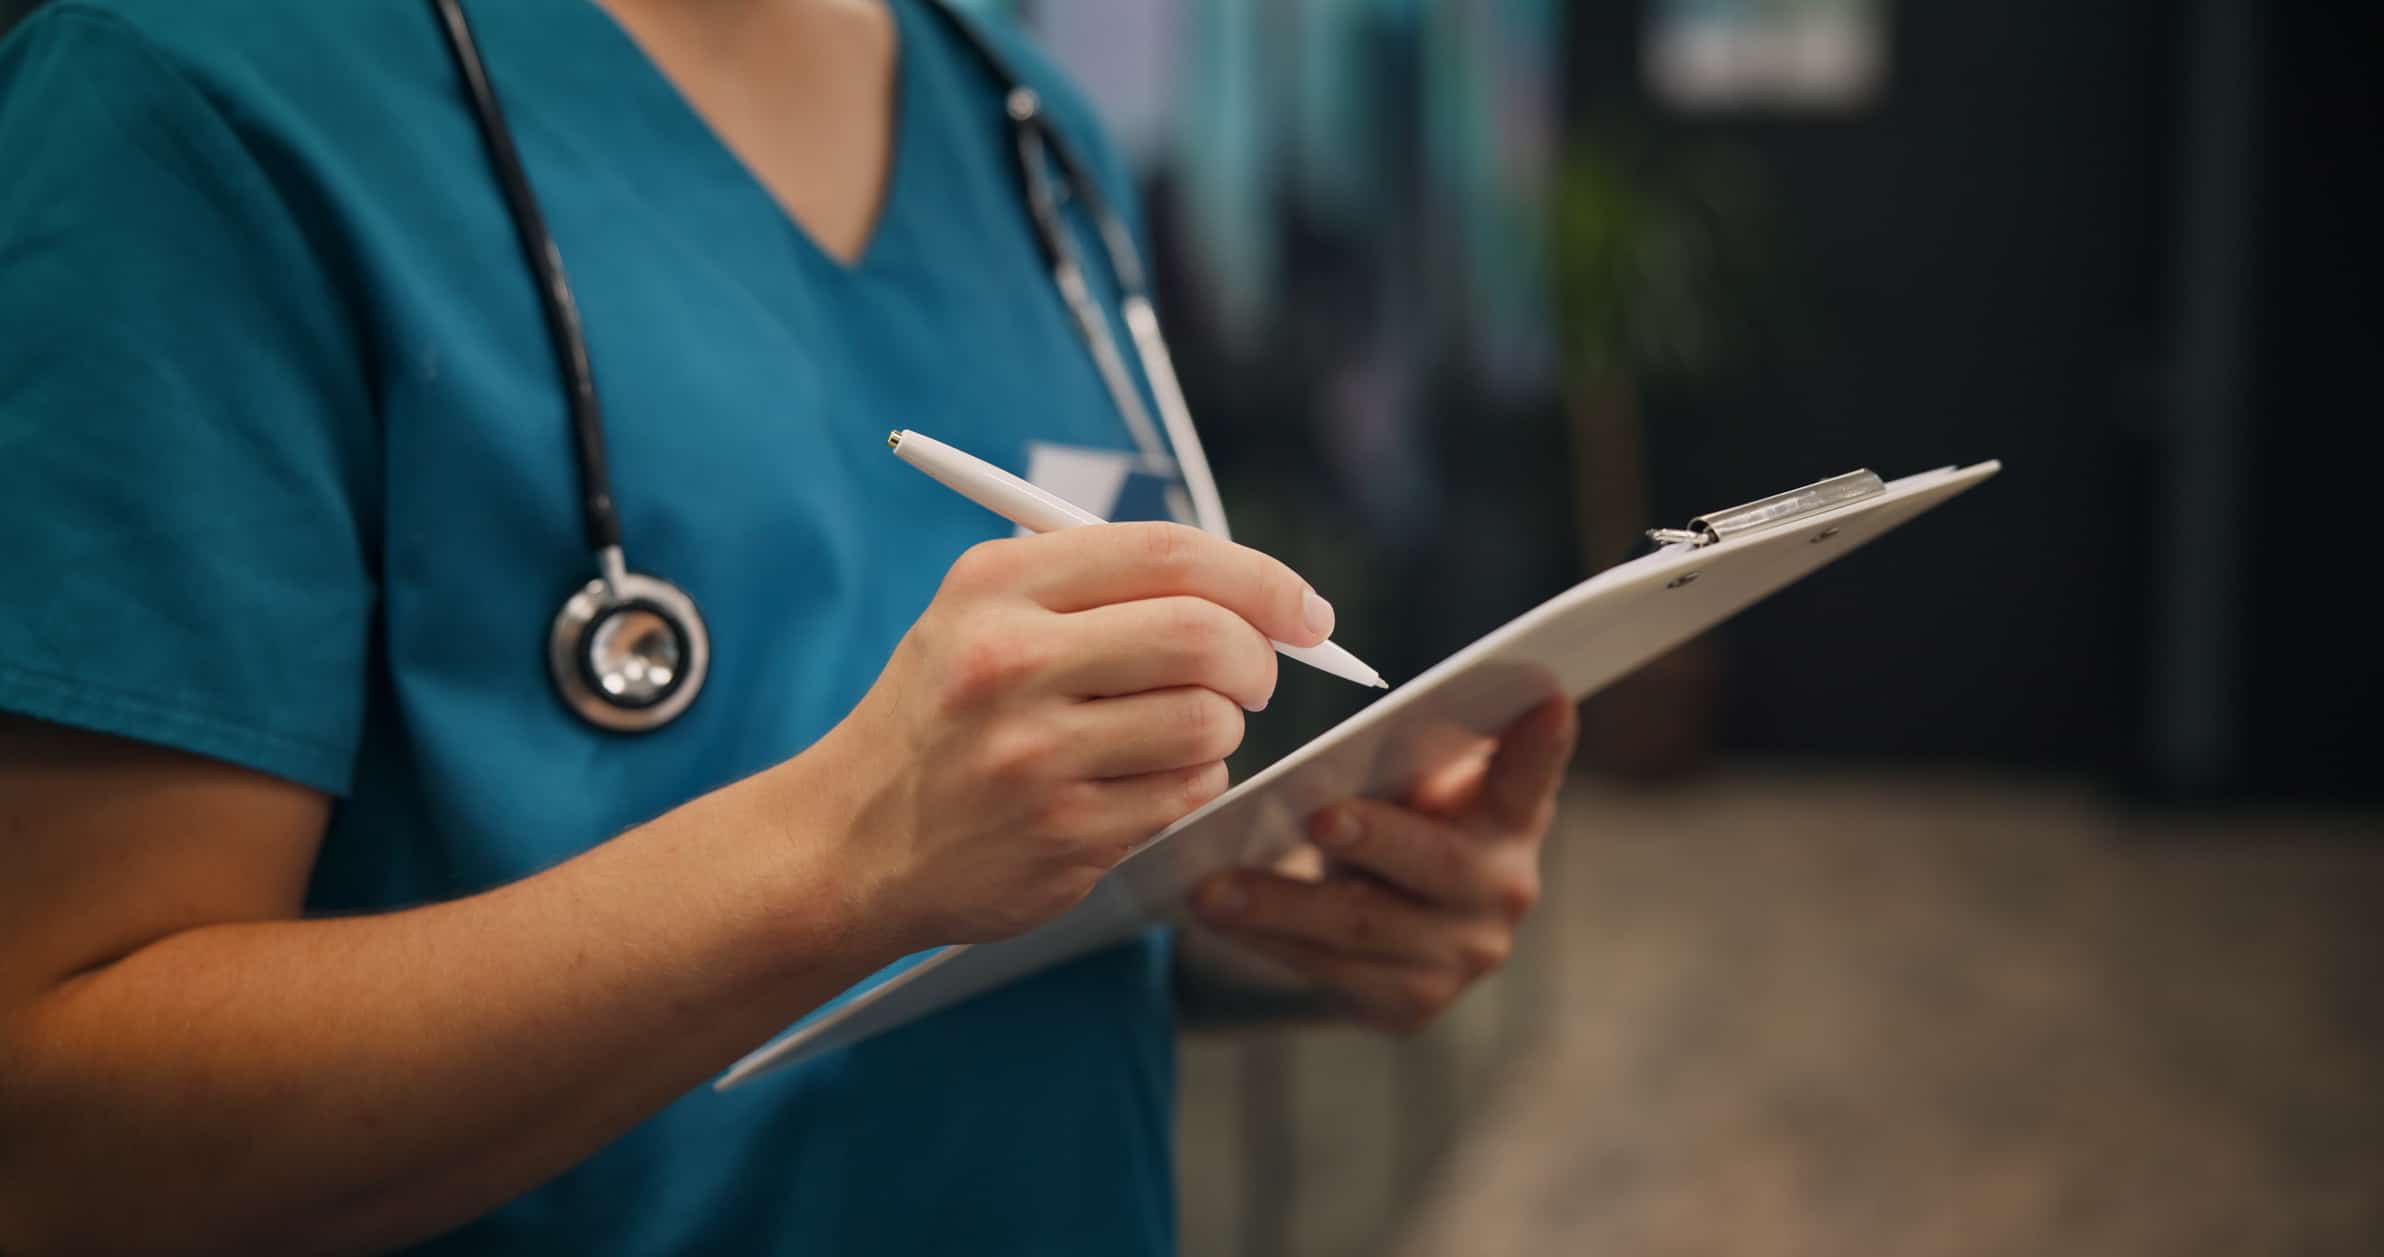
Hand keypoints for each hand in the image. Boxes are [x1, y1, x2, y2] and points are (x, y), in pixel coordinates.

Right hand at [814, 522, 1334, 947]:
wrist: (850, 839)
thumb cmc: (943, 712)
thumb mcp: (980, 614)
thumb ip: (1102, 585)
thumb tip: (1258, 591)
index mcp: (996, 586)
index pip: (1169, 554)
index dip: (1261, 578)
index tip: (1305, 609)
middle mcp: (1011, 663)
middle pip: (1205, 637)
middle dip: (1259, 658)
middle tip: (1256, 675)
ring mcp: (1035, 756)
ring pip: (1208, 723)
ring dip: (1218, 729)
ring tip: (1170, 733)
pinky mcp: (1063, 835)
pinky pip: (1187, 794)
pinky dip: (1187, 784)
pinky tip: (1134, 783)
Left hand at [1188, 697, 1577, 1032]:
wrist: (1384, 926)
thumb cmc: (1397, 822)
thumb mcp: (1412, 785)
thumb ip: (1408, 758)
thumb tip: (1352, 740)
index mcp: (1512, 816)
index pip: (1531, 774)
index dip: (1542, 743)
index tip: (1548, 696)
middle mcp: (1504, 889)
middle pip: (1437, 863)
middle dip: (1375, 838)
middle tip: (1317, 818)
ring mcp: (1461, 956)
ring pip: (1363, 927)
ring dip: (1281, 903)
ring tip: (1212, 887)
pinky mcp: (1411, 1004)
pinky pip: (1331, 971)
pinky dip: (1269, 941)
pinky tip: (1219, 917)